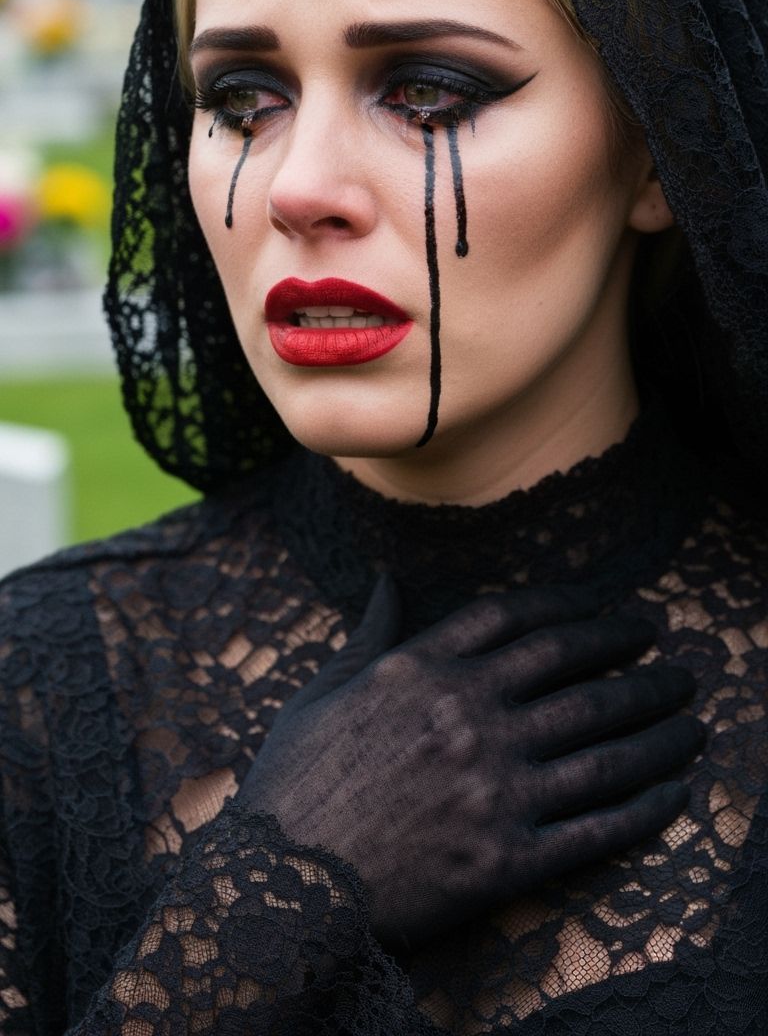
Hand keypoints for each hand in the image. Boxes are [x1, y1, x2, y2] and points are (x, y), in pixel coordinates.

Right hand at [239, 577, 701, 947]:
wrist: (278, 887)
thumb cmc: (293, 784)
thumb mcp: (323, 691)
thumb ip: (370, 632)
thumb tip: (387, 577)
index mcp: (423, 671)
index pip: (519, 620)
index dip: (576, 607)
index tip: (611, 609)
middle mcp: (467, 719)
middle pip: (574, 673)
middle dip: (633, 657)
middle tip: (668, 657)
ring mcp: (491, 789)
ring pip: (601, 746)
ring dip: (658, 727)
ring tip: (690, 715)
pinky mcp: (506, 858)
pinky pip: (596, 827)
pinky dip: (645, 807)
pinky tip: (674, 791)